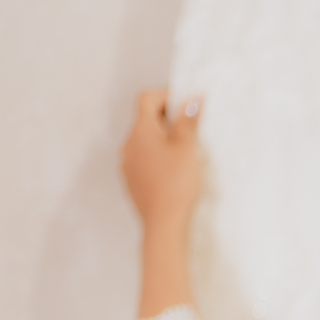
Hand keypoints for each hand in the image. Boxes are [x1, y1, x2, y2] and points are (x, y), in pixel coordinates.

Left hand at [121, 89, 202, 234]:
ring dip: (163, 139)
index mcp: (140, 131)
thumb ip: (188, 120)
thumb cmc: (175, 183)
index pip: (147, 99)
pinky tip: (174, 171)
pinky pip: (144, 160)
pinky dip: (158, 158)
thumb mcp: (186, 147)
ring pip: (145, 141)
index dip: (167, 97)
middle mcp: (129, 145)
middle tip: (191, 129)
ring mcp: (128, 164)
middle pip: (146, 120)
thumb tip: (191, 100)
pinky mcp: (132, 181)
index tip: (187, 107)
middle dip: (168, 119)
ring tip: (184, 152)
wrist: (164, 223)